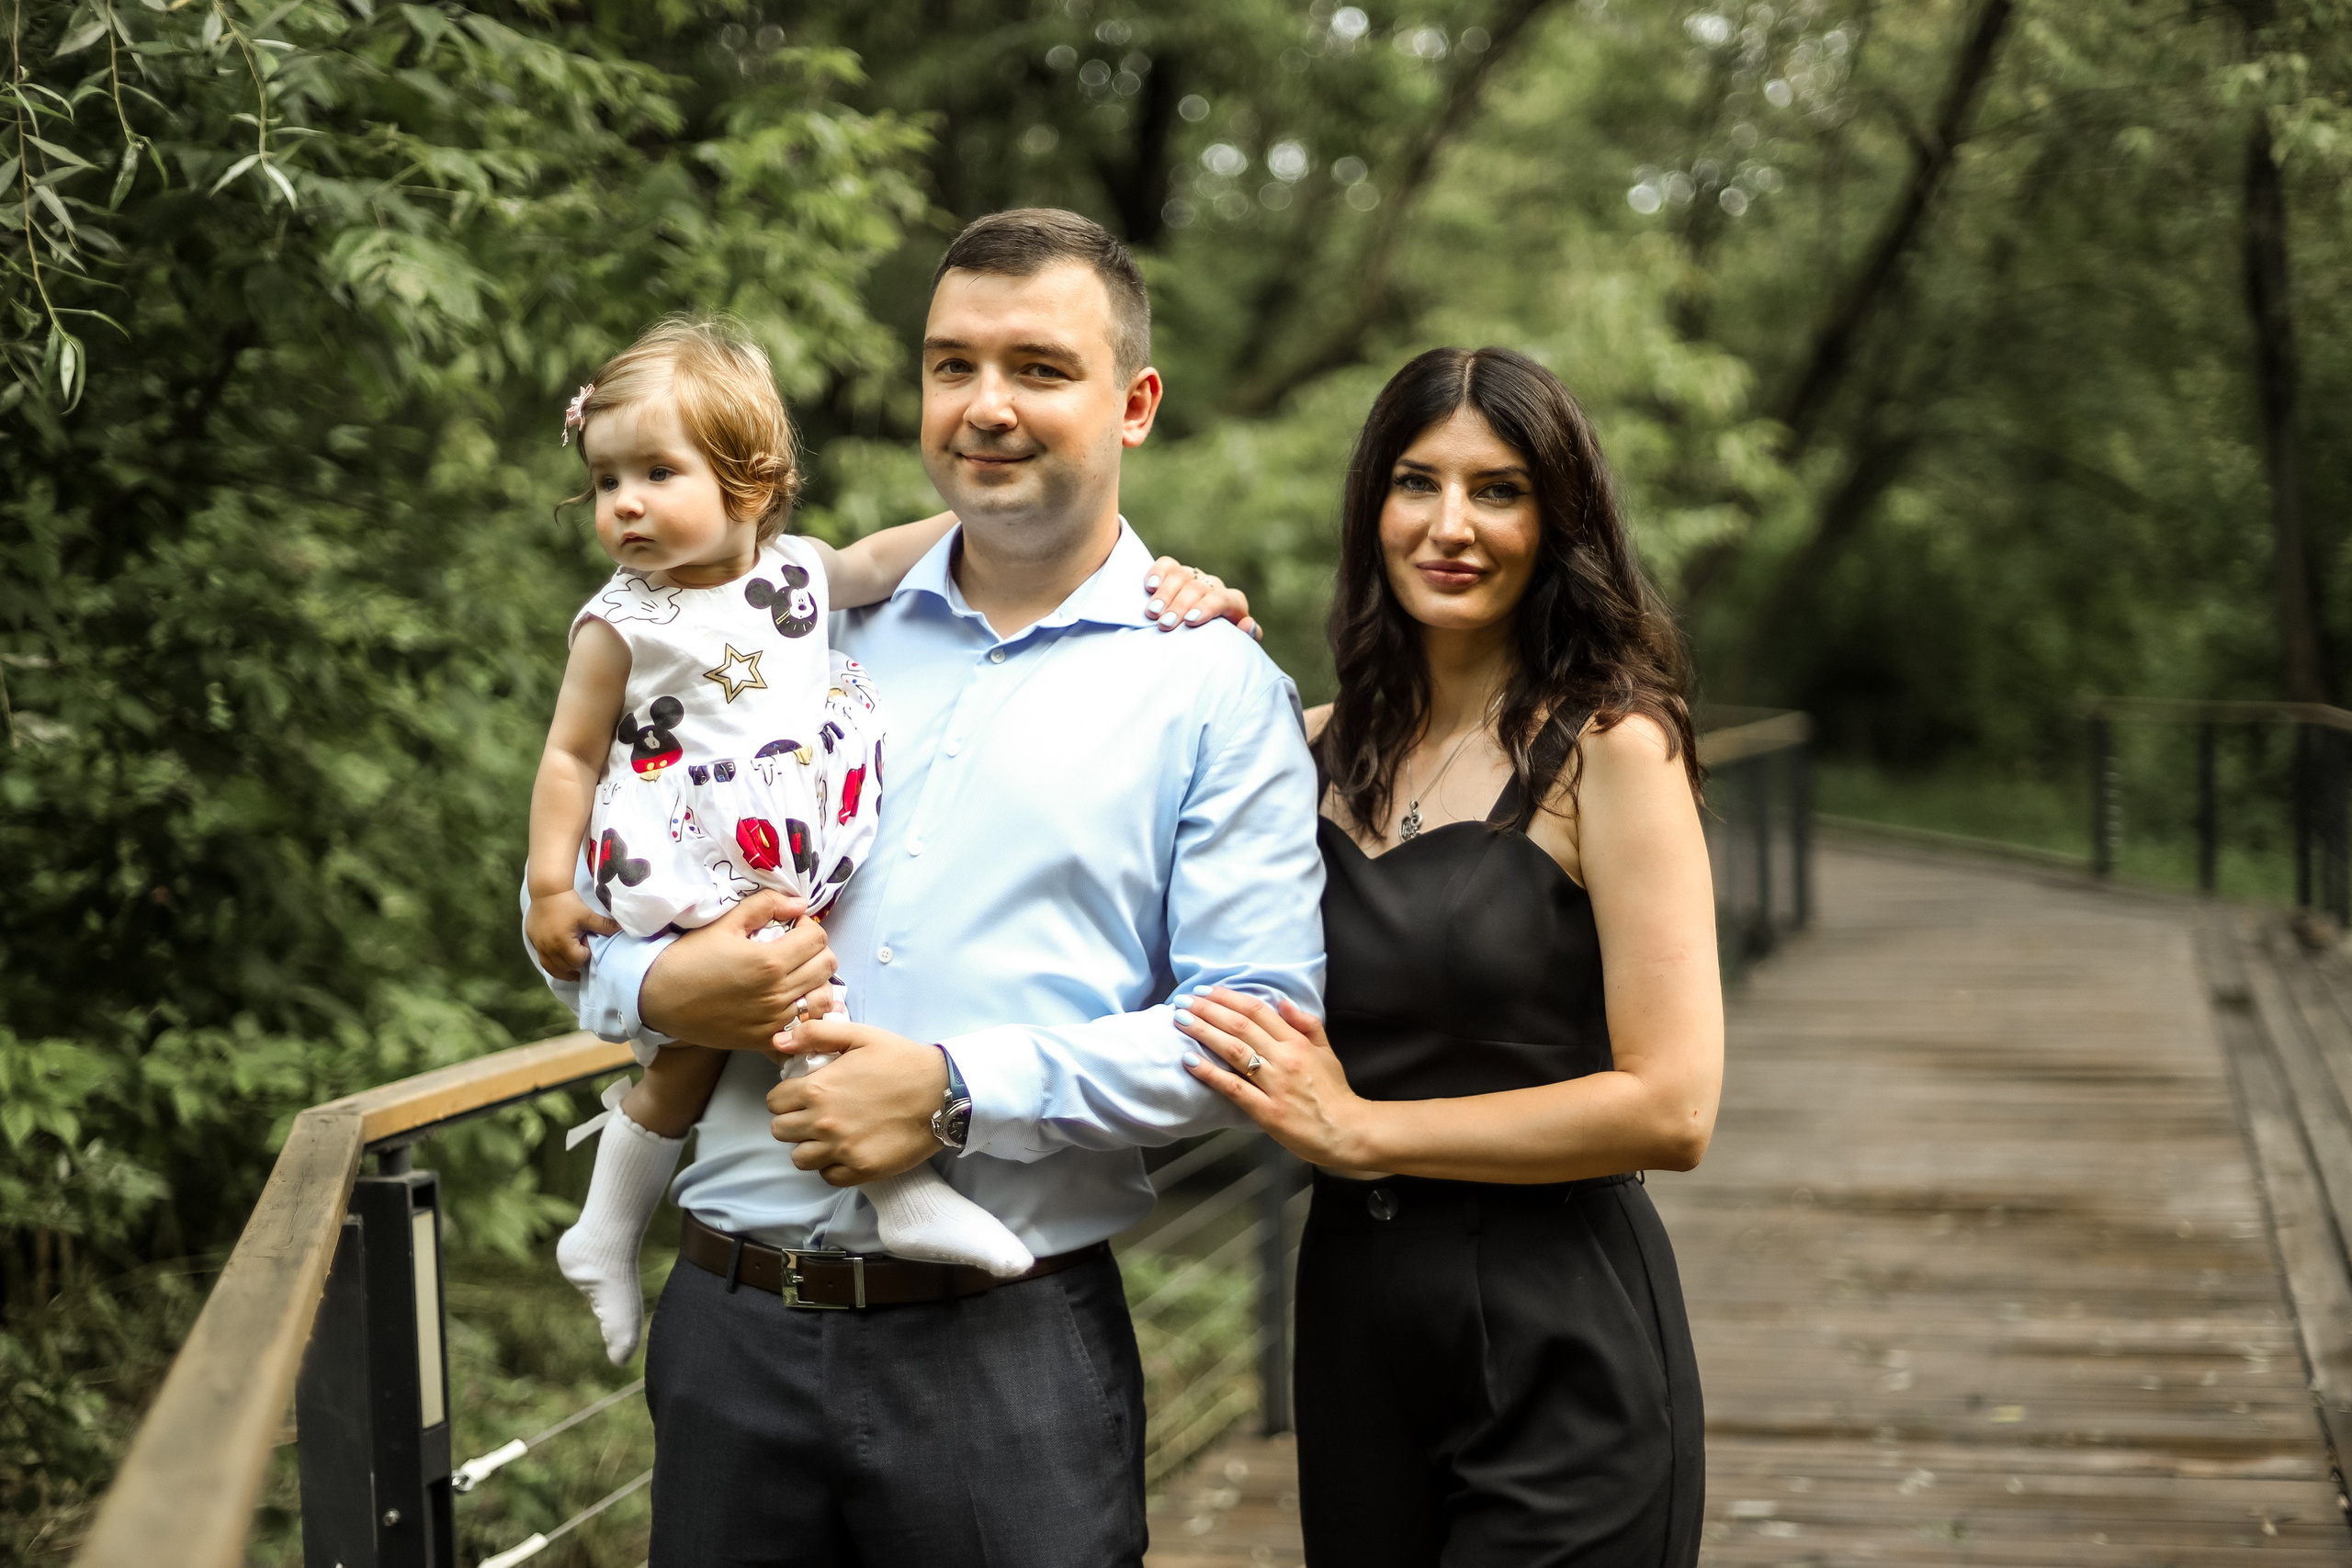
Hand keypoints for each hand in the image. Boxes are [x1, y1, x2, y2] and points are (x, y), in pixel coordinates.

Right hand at [526, 887, 619, 981]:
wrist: (546, 891)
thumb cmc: (568, 902)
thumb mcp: (587, 915)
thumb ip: (604, 925)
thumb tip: (621, 929)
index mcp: (562, 943)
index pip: (577, 960)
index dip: (585, 955)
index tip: (587, 944)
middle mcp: (548, 948)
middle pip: (565, 968)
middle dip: (575, 964)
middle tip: (581, 954)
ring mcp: (539, 947)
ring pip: (551, 969)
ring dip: (563, 971)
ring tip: (574, 972)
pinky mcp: (533, 942)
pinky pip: (542, 961)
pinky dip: (552, 965)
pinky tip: (560, 962)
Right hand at [639, 891, 835, 1050]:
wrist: (660, 998)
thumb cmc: (690, 957)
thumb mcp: (725, 923)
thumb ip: (766, 906)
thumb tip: (799, 903)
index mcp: (770, 961)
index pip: (818, 938)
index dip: (809, 927)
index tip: (792, 928)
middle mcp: (778, 993)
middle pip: (827, 966)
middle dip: (816, 951)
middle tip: (795, 948)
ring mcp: (775, 1020)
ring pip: (824, 999)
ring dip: (817, 982)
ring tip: (798, 975)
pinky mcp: (767, 1039)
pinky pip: (807, 1027)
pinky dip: (809, 1013)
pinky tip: (794, 1002)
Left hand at [767, 1019, 948, 1184]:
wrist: (942, 1092)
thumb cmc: (901, 1060)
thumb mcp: (860, 1036)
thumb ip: (816, 1034)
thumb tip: (779, 1040)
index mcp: (817, 1089)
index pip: (775, 1102)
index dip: (787, 1097)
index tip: (805, 1095)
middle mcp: (823, 1122)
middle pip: (780, 1131)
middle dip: (793, 1121)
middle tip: (816, 1114)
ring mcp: (841, 1149)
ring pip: (799, 1158)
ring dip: (809, 1146)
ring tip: (829, 1135)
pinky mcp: (861, 1169)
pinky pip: (827, 1176)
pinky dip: (832, 1166)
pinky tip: (846, 1150)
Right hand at [1145, 556, 1260, 640]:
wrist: (1200, 639)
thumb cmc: (1217, 645)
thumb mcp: (1233, 645)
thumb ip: (1245, 638)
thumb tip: (1248, 623)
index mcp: (1232, 602)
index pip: (1223, 599)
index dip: (1207, 607)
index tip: (1190, 621)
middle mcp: (1213, 586)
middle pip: (1197, 588)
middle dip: (1179, 605)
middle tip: (1164, 624)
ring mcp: (1193, 577)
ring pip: (1181, 575)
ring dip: (1165, 593)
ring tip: (1152, 612)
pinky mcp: (1174, 573)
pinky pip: (1167, 565)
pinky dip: (1157, 572)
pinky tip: (1149, 586)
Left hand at [1178, 988, 1373, 1168]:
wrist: (1346, 1131)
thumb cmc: (1334, 1092)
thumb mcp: (1326, 1052)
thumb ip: (1307, 1025)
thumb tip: (1282, 1002)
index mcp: (1298, 1043)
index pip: (1258, 1011)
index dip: (1229, 998)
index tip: (1207, 992)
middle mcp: (1285, 1058)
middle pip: (1241, 1026)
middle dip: (1208, 1010)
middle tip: (1183, 1001)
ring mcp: (1275, 1084)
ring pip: (1234, 1051)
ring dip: (1204, 1033)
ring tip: (1181, 1021)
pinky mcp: (1266, 1111)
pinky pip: (1233, 1088)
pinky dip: (1210, 1073)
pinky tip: (1190, 1061)